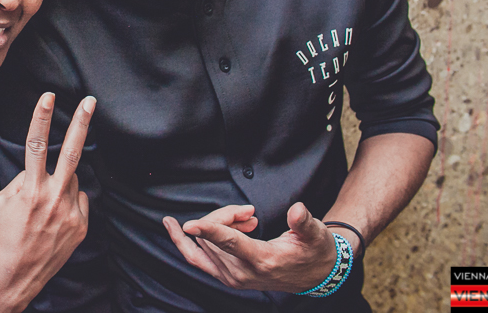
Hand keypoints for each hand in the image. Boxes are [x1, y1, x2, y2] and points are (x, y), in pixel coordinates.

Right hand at [0, 92, 93, 308]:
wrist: (16, 274)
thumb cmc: (5, 235)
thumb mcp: (4, 201)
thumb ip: (24, 179)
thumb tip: (41, 168)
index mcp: (31, 188)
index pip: (36, 144)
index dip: (42, 117)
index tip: (48, 96)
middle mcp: (53, 197)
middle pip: (72, 152)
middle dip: (81, 123)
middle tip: (90, 101)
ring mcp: (70, 212)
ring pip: (71, 181)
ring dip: (61, 185)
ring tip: (45, 209)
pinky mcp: (81, 225)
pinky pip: (79, 201)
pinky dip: (69, 204)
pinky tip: (55, 220)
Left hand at [163, 202, 337, 292]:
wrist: (313, 274)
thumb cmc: (312, 252)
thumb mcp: (314, 235)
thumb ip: (303, 223)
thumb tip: (297, 210)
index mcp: (263, 260)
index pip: (230, 243)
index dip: (209, 231)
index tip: (188, 224)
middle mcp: (242, 273)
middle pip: (216, 235)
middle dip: (226, 216)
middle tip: (248, 212)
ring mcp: (231, 277)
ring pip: (206, 242)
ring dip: (217, 224)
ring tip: (244, 220)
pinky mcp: (224, 276)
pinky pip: (196, 259)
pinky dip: (184, 243)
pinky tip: (172, 227)